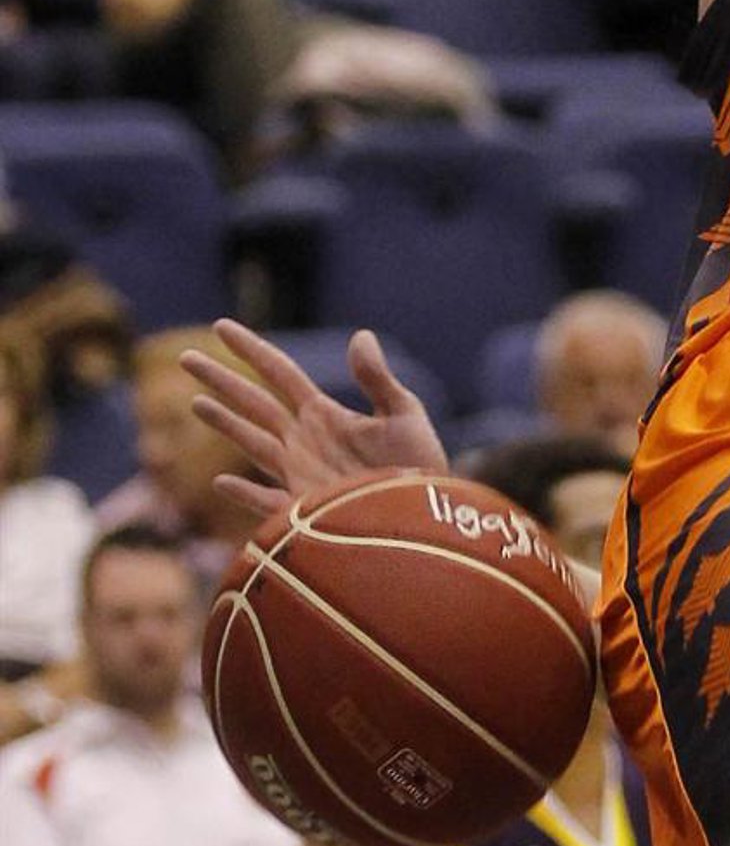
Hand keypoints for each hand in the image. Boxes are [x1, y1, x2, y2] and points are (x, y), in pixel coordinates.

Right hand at [181, 318, 448, 526]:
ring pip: (251, 443)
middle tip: (186, 357)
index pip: (278, 373)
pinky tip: (222, 482)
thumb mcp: (404, 414)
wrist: (428, 519)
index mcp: (324, 415)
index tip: (221, 326)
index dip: (250, 349)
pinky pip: (265, 502)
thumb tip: (360, 335)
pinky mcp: (302, 512)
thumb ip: (377, 379)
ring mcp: (298, 476)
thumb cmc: (421, 467)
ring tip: (194, 402)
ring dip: (224, 422)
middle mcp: (303, 442)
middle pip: (253, 403)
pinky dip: (244, 493)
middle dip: (220, 379)